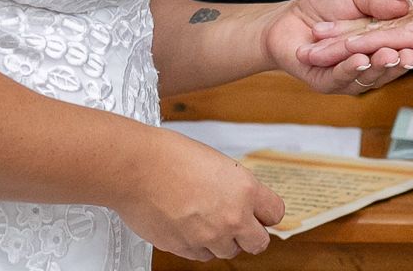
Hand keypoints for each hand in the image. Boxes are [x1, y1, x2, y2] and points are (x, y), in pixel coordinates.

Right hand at [114, 130, 284, 259]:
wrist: (137, 168)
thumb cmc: (172, 157)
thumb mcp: (219, 163)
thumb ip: (236, 187)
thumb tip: (243, 201)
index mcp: (246, 190)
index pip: (275, 214)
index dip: (266, 212)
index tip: (260, 212)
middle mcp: (232, 218)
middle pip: (258, 243)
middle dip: (250, 234)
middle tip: (238, 223)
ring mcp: (208, 237)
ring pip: (227, 252)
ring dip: (221, 240)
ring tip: (205, 219)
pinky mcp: (185, 249)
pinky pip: (201, 255)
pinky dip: (198, 245)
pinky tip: (189, 225)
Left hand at [262, 0, 412, 94]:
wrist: (287, 18)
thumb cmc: (324, 5)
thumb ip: (378, 1)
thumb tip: (407, 5)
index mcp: (382, 44)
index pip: (404, 49)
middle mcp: (370, 64)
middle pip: (391, 67)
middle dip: (402, 61)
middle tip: (412, 55)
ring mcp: (349, 77)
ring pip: (369, 76)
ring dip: (379, 66)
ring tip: (388, 55)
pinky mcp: (327, 83)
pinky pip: (341, 79)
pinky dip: (349, 69)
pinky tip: (358, 59)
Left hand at [300, 0, 412, 89]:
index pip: (395, 29)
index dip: (363, 36)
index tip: (334, 44)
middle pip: (379, 26)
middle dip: (342, 37)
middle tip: (307, 45)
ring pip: (384, 29)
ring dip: (349, 40)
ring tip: (314, 49)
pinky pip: (408, 33)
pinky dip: (381, 41)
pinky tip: (358, 47)